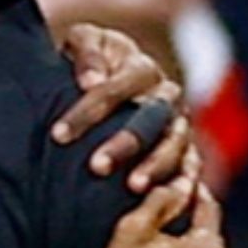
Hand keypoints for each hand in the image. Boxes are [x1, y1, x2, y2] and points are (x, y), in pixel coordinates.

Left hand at [51, 23, 195, 192]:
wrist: (103, 87)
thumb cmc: (87, 68)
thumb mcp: (81, 44)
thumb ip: (86, 52)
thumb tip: (92, 82)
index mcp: (141, 68)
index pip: (115, 88)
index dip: (87, 111)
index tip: (58, 136)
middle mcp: (167, 97)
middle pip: (151, 119)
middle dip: (125, 143)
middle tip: (96, 166)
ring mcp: (180, 128)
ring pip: (174, 147)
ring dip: (154, 167)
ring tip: (133, 187)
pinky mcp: (188, 157)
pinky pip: (190, 172)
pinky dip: (183, 186)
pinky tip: (166, 203)